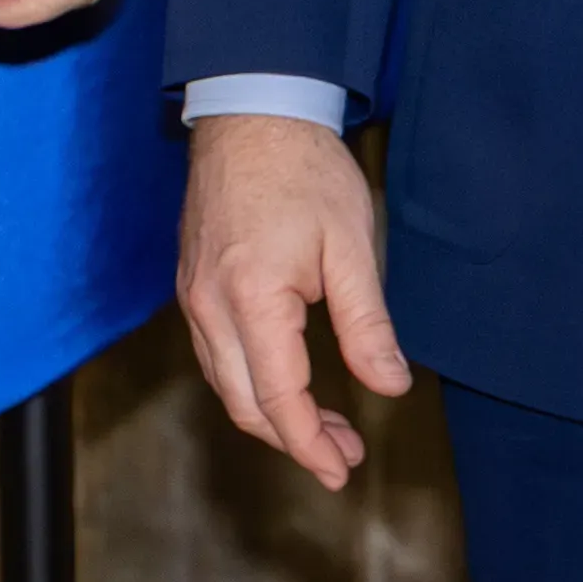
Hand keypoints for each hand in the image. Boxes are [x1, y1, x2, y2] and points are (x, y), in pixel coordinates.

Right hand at [177, 112, 410, 489]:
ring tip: (326, 425)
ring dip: (272, 415)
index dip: (311, 444)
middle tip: (343, 455)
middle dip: (294, 440)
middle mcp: (209, 307)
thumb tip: (390, 386)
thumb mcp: (350, 246)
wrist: (250, 111)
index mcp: (251, 300)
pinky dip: (250, 383)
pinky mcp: (192, 283)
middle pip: (244, 403)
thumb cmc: (304, 171)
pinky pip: (215, 354)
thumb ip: (367, 324)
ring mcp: (193, 296)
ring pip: (225, 383)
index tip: (342, 470)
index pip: (279, 399)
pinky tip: (286, 381)